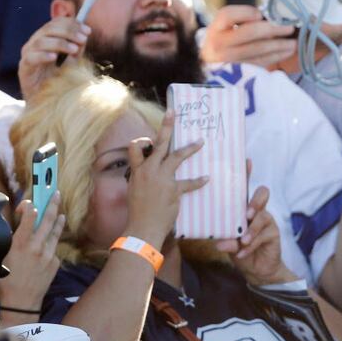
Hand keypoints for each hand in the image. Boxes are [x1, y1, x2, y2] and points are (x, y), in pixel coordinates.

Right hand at [0, 195, 64, 323]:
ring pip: (55, 233)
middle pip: (47, 221)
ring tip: (60, 213)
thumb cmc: (5, 282)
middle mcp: (37, 248)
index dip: (30, 208)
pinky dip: (51, 242)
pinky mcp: (55, 263)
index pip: (29, 220)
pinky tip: (50, 240)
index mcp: (21, 245)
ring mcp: (48, 255)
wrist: (21, 303)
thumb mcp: (0, 259)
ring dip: (57, 221)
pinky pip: (53, 249)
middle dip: (52, 205)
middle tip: (55, 194)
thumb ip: (9, 241)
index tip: (31, 203)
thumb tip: (15, 230)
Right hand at [19, 17, 90, 99]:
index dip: (72, 24)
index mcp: (46, 39)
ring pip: (40, 41)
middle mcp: (35, 44)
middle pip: (48, 29)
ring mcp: (28, 55)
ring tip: (74, 50)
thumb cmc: (60, 79)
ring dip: (60, 43)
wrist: (48, 101)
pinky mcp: (24, 68)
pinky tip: (54, 57)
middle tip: (83, 39)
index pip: (56, 23)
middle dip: (68, 32)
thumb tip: (84, 35)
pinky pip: (31, 58)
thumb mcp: (73, 61)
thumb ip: (77, 48)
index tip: (88, 30)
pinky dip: (43, 55)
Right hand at [123, 111, 207, 248]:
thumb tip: (151, 172)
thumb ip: (143, 178)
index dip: (143, 140)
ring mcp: (161, 179)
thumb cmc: (138, 211)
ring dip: (191, 148)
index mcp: (137, 171)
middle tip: (173, 113)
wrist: (142, 228)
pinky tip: (207, 178)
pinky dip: (199, 181)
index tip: (150, 135)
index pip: (135, 147)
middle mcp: (148, 171)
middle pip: (159, 143)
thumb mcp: (135, 190)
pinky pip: (189, 183)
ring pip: (177, 156)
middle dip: (167, 126)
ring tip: (201, 142)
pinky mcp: (173, 190)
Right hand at [199, 5, 295, 67]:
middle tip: (289, 27)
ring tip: (294, 42)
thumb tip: (274, 17)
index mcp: (216, 27)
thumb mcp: (227, 26)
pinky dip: (277, 56)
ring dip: (279, 45)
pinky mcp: (240, 71)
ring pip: (258, 50)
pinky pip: (261, 62)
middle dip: (273, 29)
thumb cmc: (226, 37)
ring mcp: (229, 59)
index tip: (260, 14)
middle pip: (249, 33)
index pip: (228, 15)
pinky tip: (288, 51)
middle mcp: (219, 43)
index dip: (246, 13)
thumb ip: (244, 19)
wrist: (211, 62)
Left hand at [216, 181, 296, 286]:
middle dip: (255, 201)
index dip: (248, 174)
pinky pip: (263, 236)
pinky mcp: (273, 234)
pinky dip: (250, 245)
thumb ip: (227, 241)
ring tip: (242, 240)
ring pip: (263, 217)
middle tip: (247, 213)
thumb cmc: (240, 250)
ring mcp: (267, 221)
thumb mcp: (229, 245)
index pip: (245, 188)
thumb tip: (221, 242)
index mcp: (244, 209)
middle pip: (262, 194)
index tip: (247, 162)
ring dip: (252, 230)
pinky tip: (242, 253)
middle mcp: (257, 211)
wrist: (256, 270)